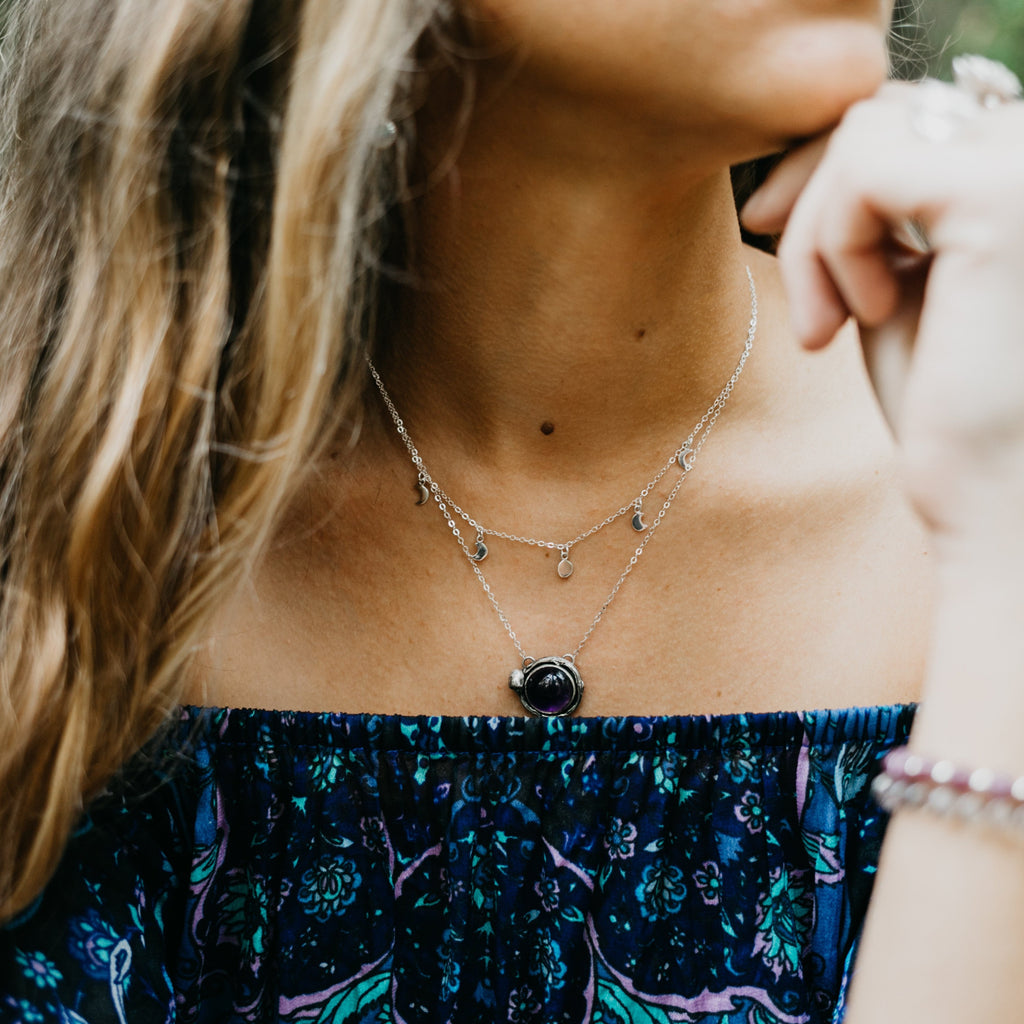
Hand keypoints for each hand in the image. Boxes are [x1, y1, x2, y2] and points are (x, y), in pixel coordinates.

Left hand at [742, 81, 1023, 552]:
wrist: (989, 493)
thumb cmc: (941, 404)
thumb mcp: (892, 281)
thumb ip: (873, 211)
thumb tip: (803, 152)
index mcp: (1015, 173)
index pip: (906, 115)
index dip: (822, 169)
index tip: (762, 224)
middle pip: (882, 114)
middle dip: (812, 203)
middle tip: (805, 307)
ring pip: (864, 134)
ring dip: (818, 236)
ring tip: (832, 326)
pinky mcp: (999, 194)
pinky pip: (863, 169)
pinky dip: (832, 244)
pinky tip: (861, 316)